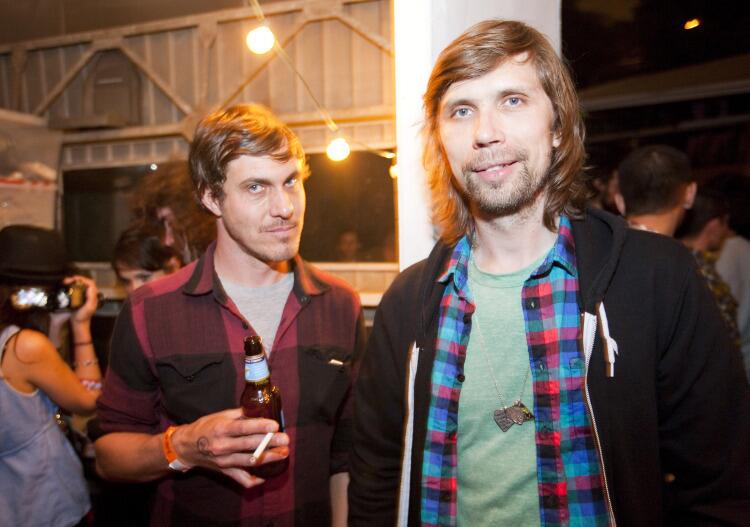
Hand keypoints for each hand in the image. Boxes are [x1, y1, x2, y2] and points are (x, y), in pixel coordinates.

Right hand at [66, 275, 98, 323]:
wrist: (78, 323)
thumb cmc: (83, 317)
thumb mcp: (89, 307)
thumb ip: (91, 298)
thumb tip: (90, 288)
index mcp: (93, 296)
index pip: (90, 283)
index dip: (83, 279)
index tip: (75, 279)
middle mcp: (90, 294)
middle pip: (85, 282)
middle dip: (77, 279)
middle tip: (68, 280)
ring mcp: (84, 296)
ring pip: (80, 285)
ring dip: (73, 281)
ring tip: (66, 281)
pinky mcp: (79, 297)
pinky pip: (76, 288)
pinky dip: (71, 286)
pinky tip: (67, 286)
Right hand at [171, 408, 288, 487]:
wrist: (186, 447)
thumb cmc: (205, 427)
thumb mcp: (219, 416)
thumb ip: (239, 413)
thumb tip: (259, 409)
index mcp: (221, 429)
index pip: (243, 428)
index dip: (260, 427)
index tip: (275, 426)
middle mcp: (222, 446)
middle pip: (250, 445)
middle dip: (270, 443)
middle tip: (286, 440)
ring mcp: (224, 461)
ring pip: (249, 461)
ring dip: (269, 458)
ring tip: (283, 454)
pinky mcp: (225, 471)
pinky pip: (242, 479)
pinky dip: (255, 480)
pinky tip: (266, 476)